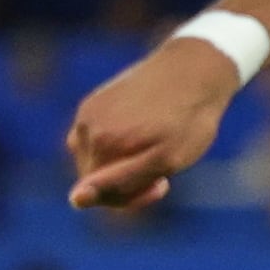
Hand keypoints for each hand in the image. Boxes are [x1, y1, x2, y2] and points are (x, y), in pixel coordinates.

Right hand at [67, 37, 243, 210]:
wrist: (194, 69)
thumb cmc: (189, 121)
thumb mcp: (167, 161)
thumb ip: (121, 183)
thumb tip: (74, 200)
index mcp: (103, 147)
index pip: (100, 197)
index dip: (135, 197)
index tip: (163, 184)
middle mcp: (86, 130)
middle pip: (95, 179)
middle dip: (128, 181)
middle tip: (164, 166)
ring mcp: (86, 114)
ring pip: (95, 160)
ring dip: (122, 161)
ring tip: (155, 145)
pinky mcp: (92, 103)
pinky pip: (96, 139)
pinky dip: (118, 142)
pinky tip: (143, 130)